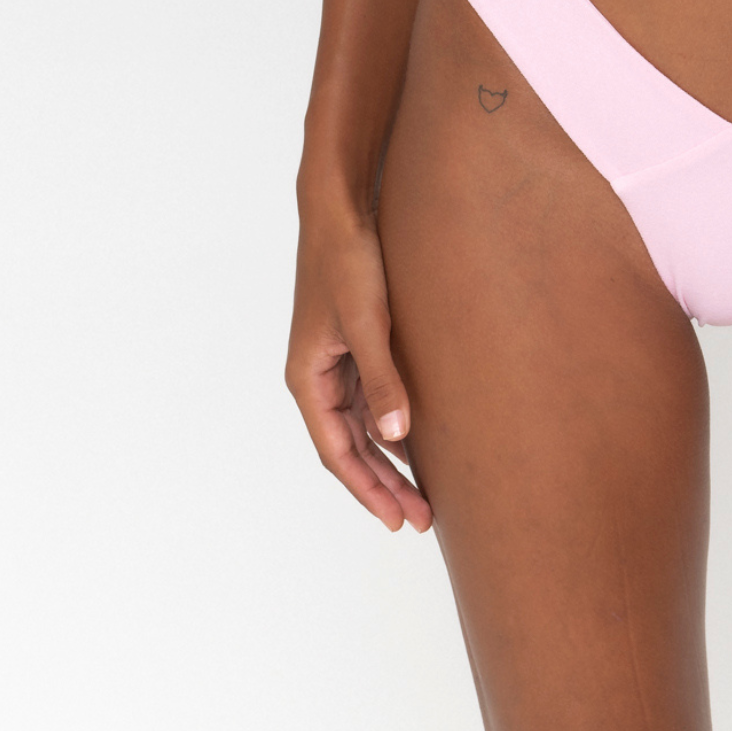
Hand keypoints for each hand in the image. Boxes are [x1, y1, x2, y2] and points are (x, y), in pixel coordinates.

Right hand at [285, 201, 431, 531]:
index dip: (367, 490)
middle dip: (382, 487)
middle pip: (349, 448)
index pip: (337, 453)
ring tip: (423, 496)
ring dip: (388, 462)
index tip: (397, 521)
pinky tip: (417, 442)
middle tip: (421, 521)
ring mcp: (333, 364)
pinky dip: (390, 427)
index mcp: (308, 379)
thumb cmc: (347, 261)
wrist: (339, 209)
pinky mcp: (352, 346)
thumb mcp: (366, 320)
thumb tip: (397, 434)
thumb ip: (381, 376)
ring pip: (360, 429)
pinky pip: (369, 402)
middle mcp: (316, 378)